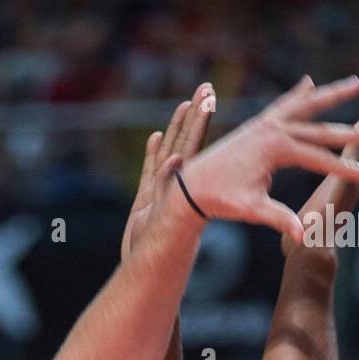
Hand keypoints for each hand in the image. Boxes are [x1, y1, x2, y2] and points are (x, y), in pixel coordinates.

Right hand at [121, 81, 213, 259]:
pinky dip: (154, 154)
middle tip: (205, 88)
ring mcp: (163, 190)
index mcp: (186, 185)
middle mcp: (177, 183)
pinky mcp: (147, 199)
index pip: (195, 143)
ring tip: (185, 104)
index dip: (201, 119)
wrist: (148, 271)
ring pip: (171, 152)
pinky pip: (152, 171)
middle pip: (187, 141)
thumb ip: (171, 184)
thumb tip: (176, 158)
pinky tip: (156, 136)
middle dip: (195, 115)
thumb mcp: (175, 218)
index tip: (210, 96)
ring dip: (177, 129)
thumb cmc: (166, 252)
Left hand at [177, 75, 358, 243]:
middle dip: (351, 133)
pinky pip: (282, 106)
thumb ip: (279, 218)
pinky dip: (297, 95)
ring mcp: (263, 124)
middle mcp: (271, 129)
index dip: (344, 170)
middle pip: (319, 131)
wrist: (190, 185)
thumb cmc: (220, 199)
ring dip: (330, 96)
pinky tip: (308, 82)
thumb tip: (301, 235)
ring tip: (356, 84)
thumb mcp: (251, 210)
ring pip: (304, 107)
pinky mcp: (256, 125)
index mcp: (275, 148)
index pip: (318, 160)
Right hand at [284, 111, 358, 257]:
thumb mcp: (302, 235)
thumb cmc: (304, 242)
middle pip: (358, 157)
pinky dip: (351, 148)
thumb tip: (307, 242)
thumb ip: (303, 231)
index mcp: (335, 194)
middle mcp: (346, 190)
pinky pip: (345, 164)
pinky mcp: (338, 190)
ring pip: (355, 160)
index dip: (355, 144)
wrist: (310, 255)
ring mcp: (344, 190)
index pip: (348, 163)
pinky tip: (349, 140)